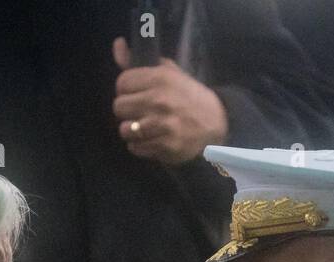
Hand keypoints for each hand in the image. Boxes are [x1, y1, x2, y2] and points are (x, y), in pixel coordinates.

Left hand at [111, 36, 229, 164]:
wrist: (216, 123)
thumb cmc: (188, 96)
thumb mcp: (168, 73)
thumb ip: (138, 61)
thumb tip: (117, 43)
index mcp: (160, 78)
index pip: (122, 82)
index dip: (126, 89)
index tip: (136, 92)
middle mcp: (159, 100)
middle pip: (119, 107)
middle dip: (127, 110)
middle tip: (140, 111)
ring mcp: (162, 125)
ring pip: (124, 130)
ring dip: (132, 130)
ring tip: (145, 127)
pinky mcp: (164, 146)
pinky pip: (135, 147)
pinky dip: (141, 145)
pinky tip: (153, 138)